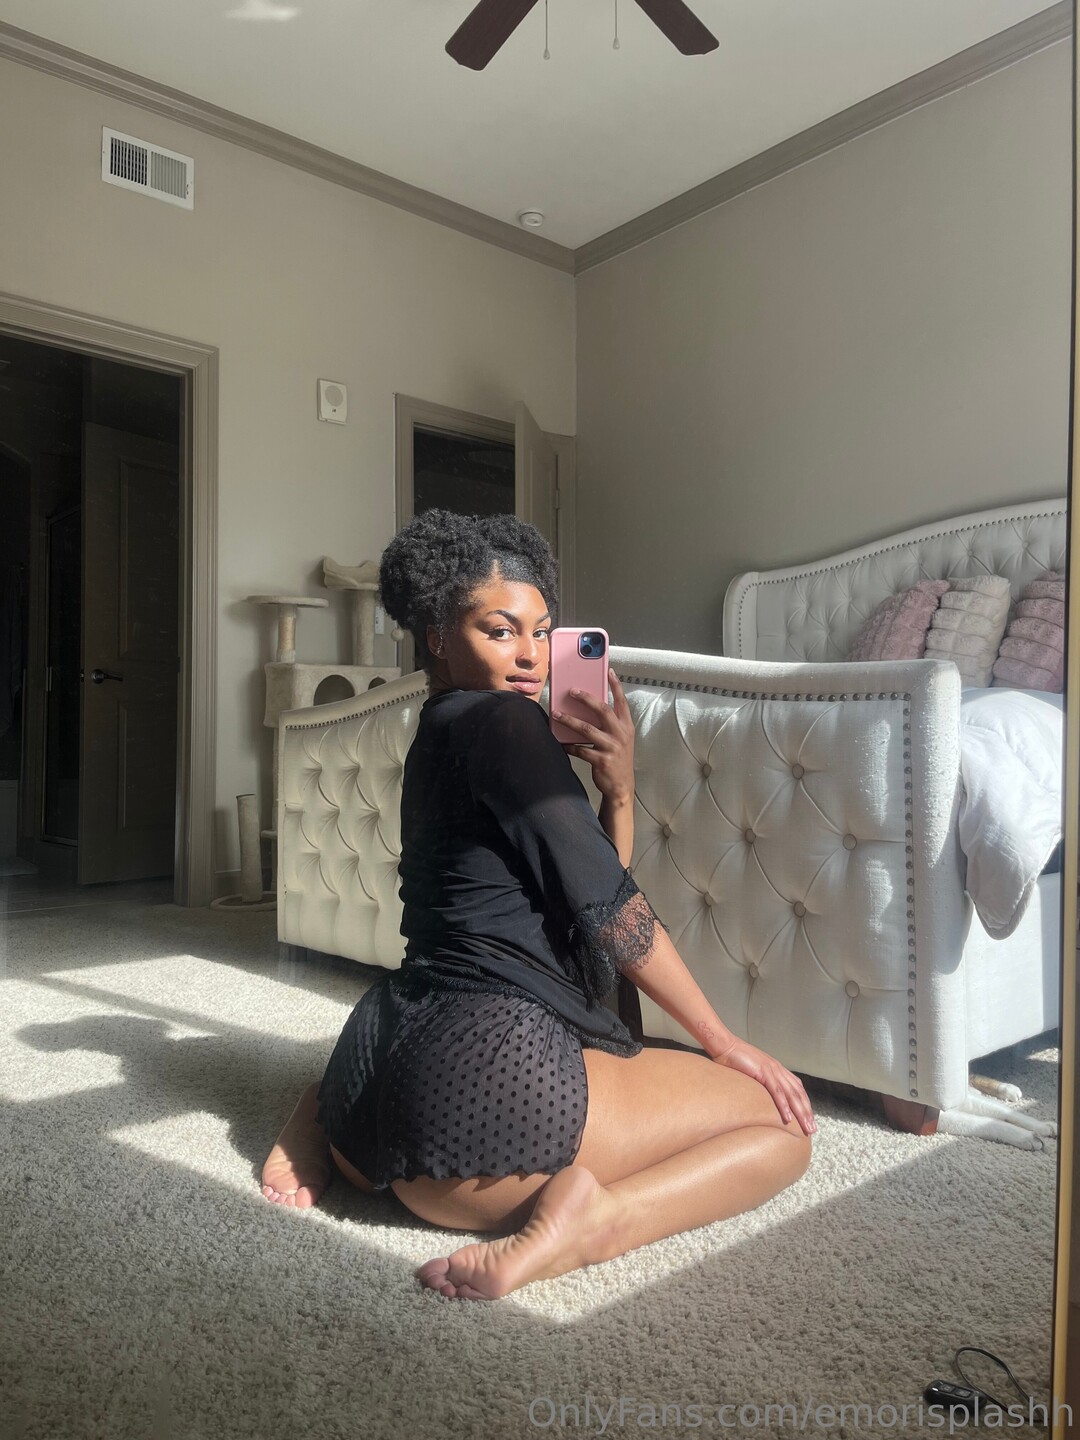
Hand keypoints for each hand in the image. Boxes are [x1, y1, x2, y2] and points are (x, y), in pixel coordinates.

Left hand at [552, 667, 634, 806]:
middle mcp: (621, 734)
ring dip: (570, 720)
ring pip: (587, 729)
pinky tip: (561, 743)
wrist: (621, 786)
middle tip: (572, 690)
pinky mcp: (602, 760)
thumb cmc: (618, 759)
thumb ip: (610, 724)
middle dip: (586, 698)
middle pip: (603, 710)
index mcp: (626, 726)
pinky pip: (581, 750)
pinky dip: (569, 746)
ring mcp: (612, 747)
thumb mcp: (621, 739)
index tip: (609, 671)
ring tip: (556, 714)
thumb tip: (588, 707)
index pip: (622, 701)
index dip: (616, 685)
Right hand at [713, 1038, 816, 1134]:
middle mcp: (778, 1069)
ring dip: (800, 1112)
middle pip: (798, 1093)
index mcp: (777, 1069)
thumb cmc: (735, 1059)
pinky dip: (783, 1105)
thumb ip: (761, 1081)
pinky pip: (776, 1091)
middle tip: (812, 1129)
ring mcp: (772, 1070)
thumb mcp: (753, 1071)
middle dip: (806, 1112)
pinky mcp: (763, 1072)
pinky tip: (788, 1118)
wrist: (725, 1046)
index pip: (797, 1089)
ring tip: (805, 1127)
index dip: (805, 1104)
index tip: (809, 1119)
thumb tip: (763, 1096)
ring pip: (791, 1094)